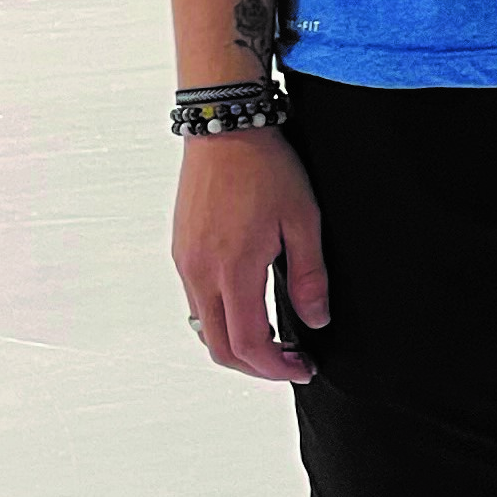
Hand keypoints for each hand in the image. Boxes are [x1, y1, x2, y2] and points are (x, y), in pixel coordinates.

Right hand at [173, 130, 329, 382]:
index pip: (248, 345)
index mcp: (233, 269)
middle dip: (255, 367)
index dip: (276, 368)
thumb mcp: (303, 221)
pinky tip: (250, 308)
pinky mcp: (181, 251)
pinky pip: (196, 302)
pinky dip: (222, 319)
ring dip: (236, 344)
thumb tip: (315, 321)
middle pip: (219, 348)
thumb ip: (310, 277)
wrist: (224, 128)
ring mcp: (185, 262)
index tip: (302, 369)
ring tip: (275, 338)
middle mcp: (200, 272)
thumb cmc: (265, 168)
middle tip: (290, 362)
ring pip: (204, 327)